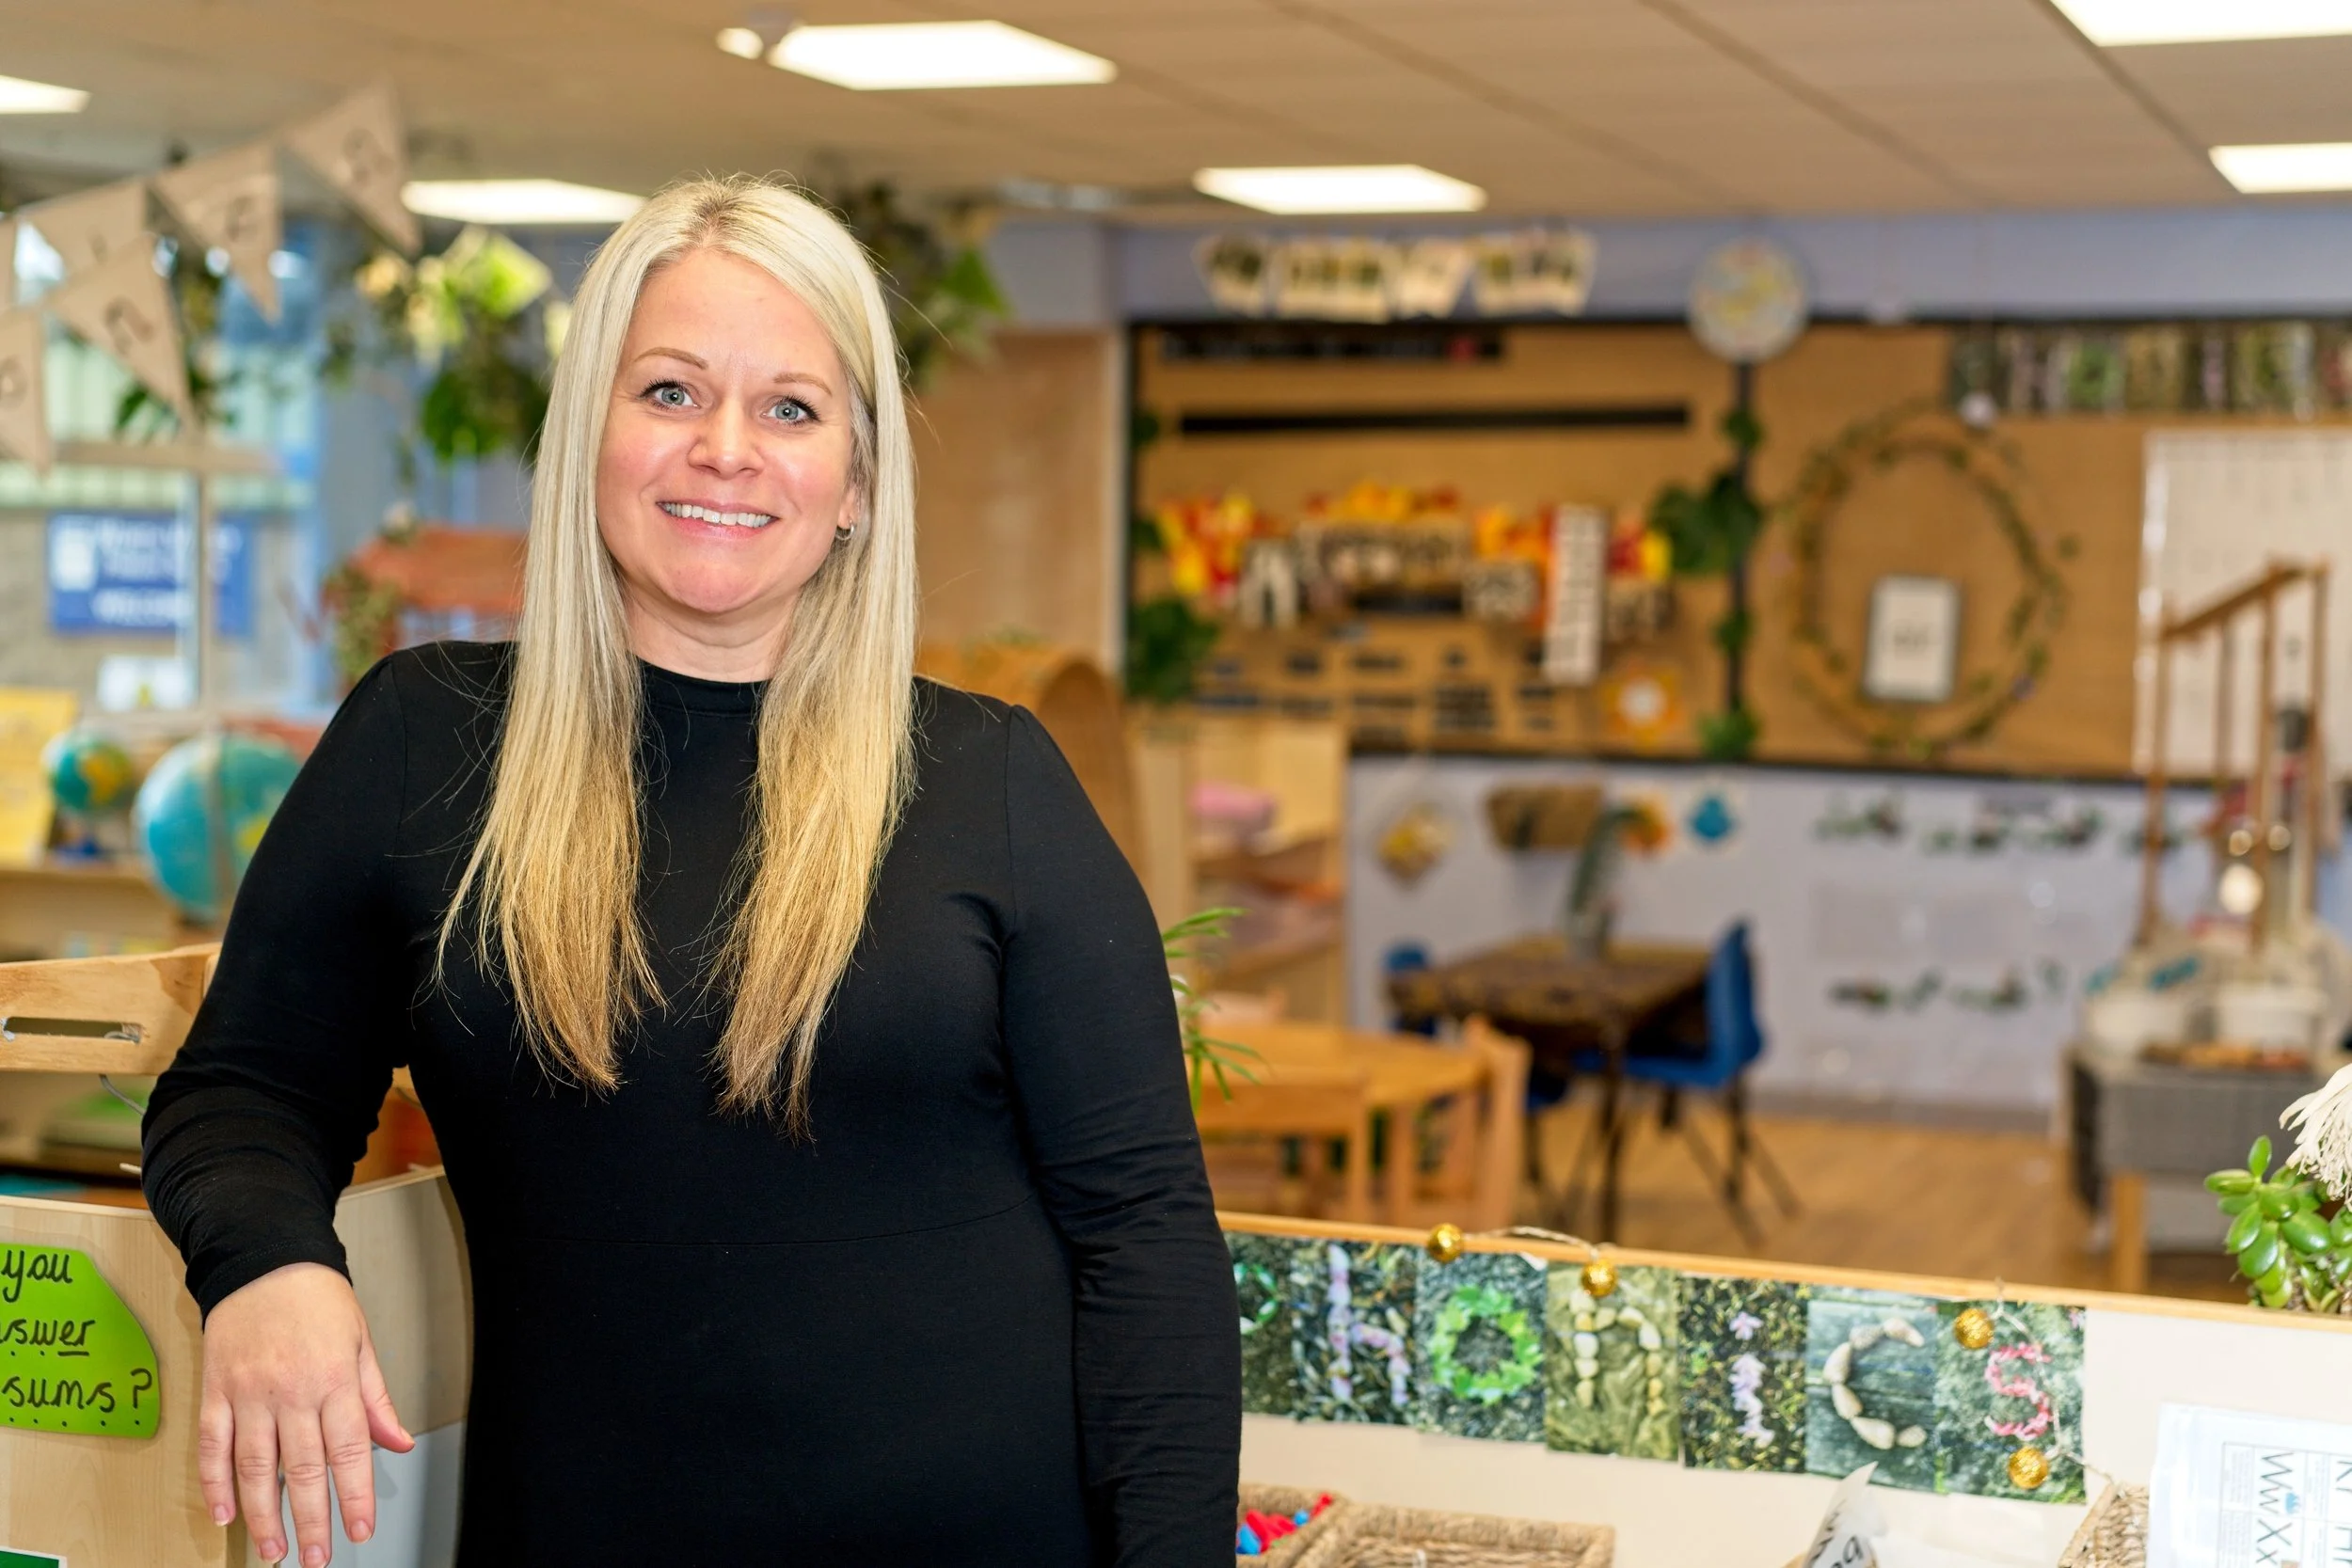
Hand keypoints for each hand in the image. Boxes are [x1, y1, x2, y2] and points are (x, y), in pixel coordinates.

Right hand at [198, 1263, 414, 1565]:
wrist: (264, 1258)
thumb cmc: (318, 1298)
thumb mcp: (361, 1342)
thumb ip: (376, 1398)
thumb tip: (397, 1442)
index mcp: (334, 1378)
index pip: (348, 1450)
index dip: (354, 1496)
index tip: (359, 1531)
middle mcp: (291, 1390)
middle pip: (301, 1468)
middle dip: (312, 1519)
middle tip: (317, 1558)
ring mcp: (249, 1392)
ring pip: (254, 1465)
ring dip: (263, 1514)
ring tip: (274, 1549)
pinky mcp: (216, 1390)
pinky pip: (213, 1444)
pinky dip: (215, 1482)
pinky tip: (225, 1512)